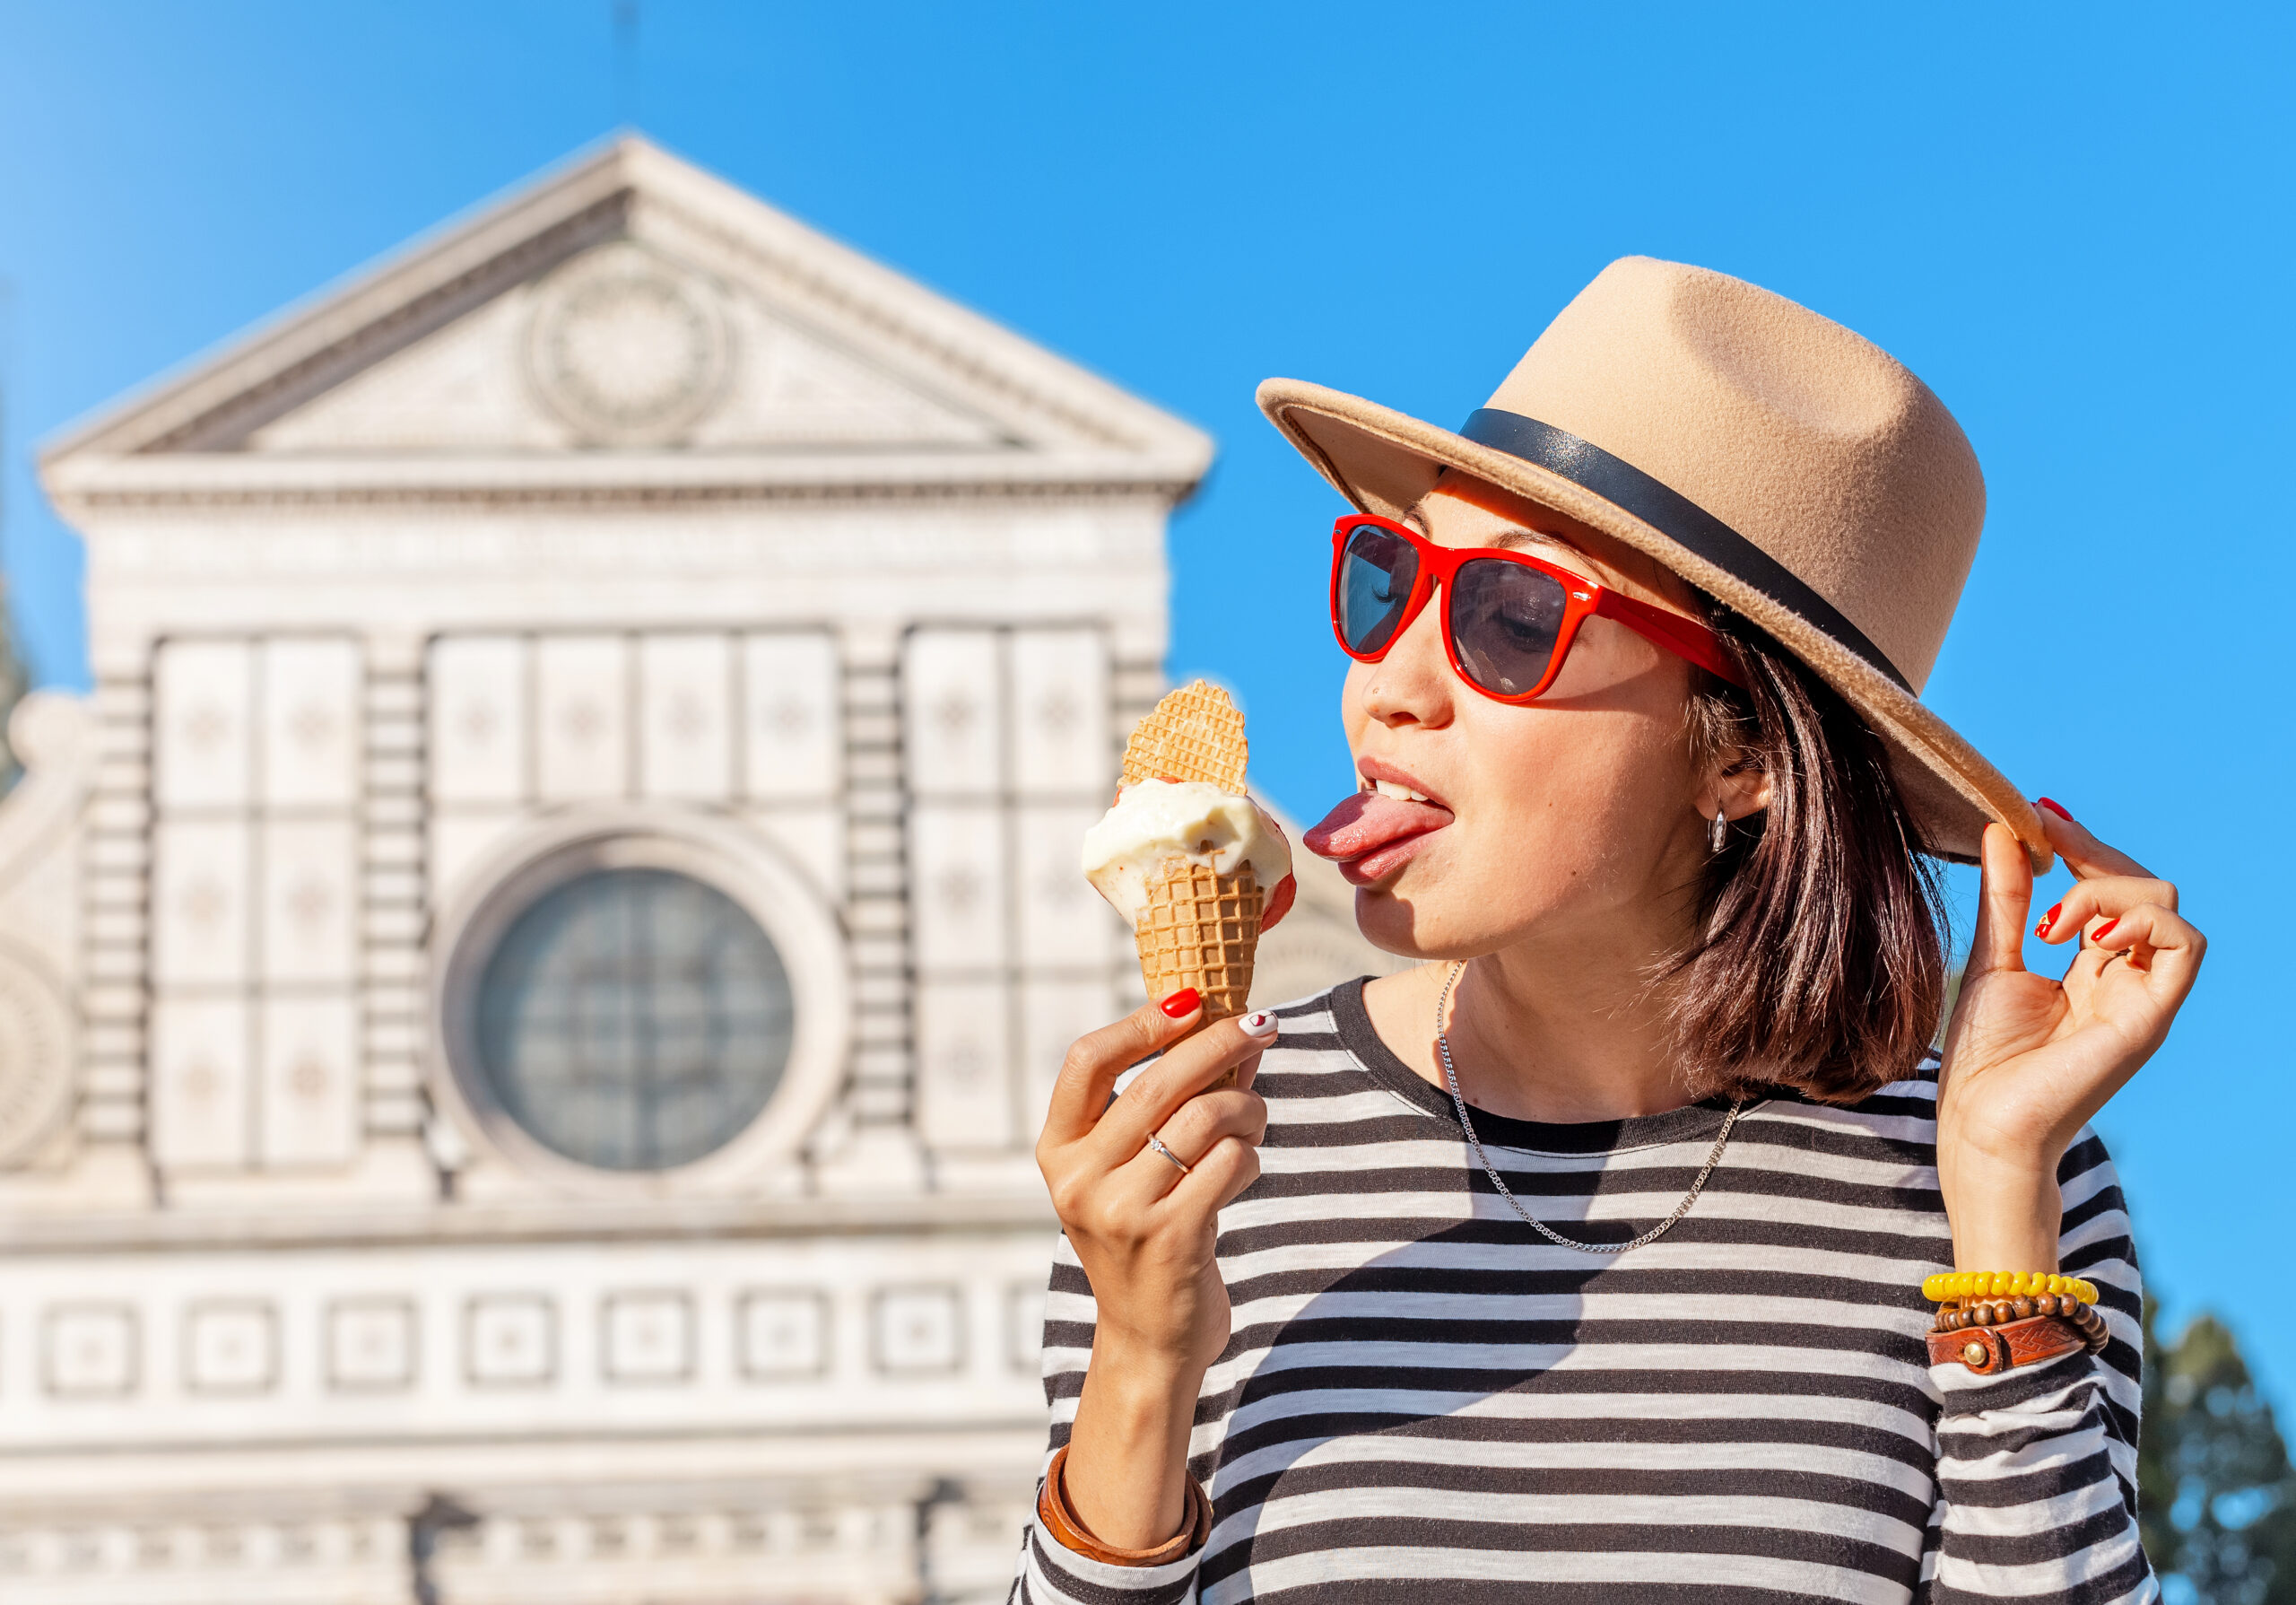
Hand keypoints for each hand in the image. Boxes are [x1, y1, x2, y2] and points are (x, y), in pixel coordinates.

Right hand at [1035, 994, 1274, 1547]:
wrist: (1148, 1342)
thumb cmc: (1147, 1237)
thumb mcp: (1131, 1171)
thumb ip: (1167, 1103)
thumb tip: (1229, 1025)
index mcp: (1058, 1151)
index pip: (1087, 1060)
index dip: (1140, 1022)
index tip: (1191, 997)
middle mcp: (1079, 1180)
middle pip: (1158, 1083)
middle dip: (1218, 1045)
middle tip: (1261, 1025)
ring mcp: (1122, 1212)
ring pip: (1203, 1119)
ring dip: (1247, 1107)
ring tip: (1255, 1118)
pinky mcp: (1171, 1239)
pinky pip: (1229, 1163)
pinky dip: (1249, 1156)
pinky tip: (1243, 1169)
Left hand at [1937, 805, 2203, 1269]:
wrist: (1981, 1125)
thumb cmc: (1984, 1060)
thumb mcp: (1994, 958)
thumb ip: (2007, 898)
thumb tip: (2004, 831)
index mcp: (2091, 967)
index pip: (2109, 887)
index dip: (2080, 846)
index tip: (2037, 815)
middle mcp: (2125, 978)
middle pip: (2143, 886)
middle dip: (2093, 853)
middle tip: (2042, 841)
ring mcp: (2142, 997)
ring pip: (2166, 905)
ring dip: (2110, 889)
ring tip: (2054, 921)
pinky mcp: (2150, 1017)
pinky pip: (2184, 947)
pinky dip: (2142, 922)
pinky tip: (2084, 935)